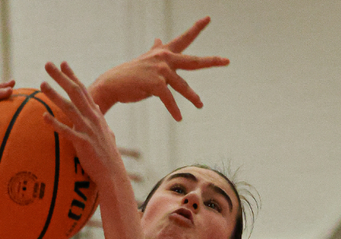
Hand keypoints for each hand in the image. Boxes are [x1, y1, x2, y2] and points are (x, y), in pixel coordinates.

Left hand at [40, 63, 123, 187]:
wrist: (113, 174)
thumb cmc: (108, 156)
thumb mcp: (106, 133)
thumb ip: (99, 120)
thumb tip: (96, 108)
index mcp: (96, 115)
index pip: (83, 90)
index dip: (73, 76)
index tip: (63, 63)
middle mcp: (92, 118)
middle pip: (75, 93)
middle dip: (61, 77)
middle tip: (48, 64)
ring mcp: (87, 130)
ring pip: (69, 108)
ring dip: (55, 95)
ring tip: (42, 84)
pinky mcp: (82, 144)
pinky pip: (66, 131)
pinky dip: (55, 124)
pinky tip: (44, 117)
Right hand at [91, 17, 228, 119]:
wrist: (113, 84)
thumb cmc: (131, 74)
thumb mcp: (146, 59)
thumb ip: (156, 51)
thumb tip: (158, 38)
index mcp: (164, 53)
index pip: (184, 39)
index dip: (196, 28)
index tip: (208, 18)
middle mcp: (165, 59)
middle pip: (193, 61)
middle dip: (211, 61)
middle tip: (226, 61)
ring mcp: (161, 71)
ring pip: (183, 86)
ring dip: (193, 97)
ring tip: (200, 105)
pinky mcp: (155, 84)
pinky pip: (169, 99)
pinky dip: (174, 110)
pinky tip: (179, 118)